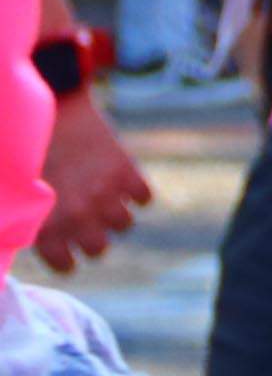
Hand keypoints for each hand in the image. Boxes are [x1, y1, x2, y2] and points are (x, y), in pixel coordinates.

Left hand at [32, 93, 151, 274]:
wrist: (51, 109)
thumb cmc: (27, 153)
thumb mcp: (22, 194)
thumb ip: (33, 222)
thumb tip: (41, 239)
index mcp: (47, 226)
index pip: (66, 266)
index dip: (67, 257)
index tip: (68, 248)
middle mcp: (78, 216)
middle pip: (99, 249)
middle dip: (94, 238)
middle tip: (87, 223)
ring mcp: (105, 194)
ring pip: (124, 225)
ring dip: (115, 215)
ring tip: (105, 201)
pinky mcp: (125, 171)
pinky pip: (145, 198)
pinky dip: (137, 193)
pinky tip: (122, 183)